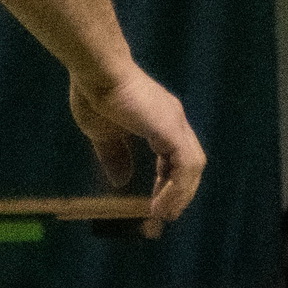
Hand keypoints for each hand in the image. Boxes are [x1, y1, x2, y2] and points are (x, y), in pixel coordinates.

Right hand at [70, 62, 204, 233]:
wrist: (98, 71)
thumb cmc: (95, 94)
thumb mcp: (102, 132)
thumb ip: (114, 155)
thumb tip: (120, 180)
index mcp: (160, 120)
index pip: (174, 156)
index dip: (166, 180)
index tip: (155, 202)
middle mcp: (174, 122)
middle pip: (188, 164)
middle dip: (178, 193)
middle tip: (163, 216)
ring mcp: (176, 125)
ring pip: (192, 167)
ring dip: (179, 195)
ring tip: (162, 216)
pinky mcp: (172, 131)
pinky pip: (184, 167)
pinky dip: (176, 189)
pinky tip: (160, 204)